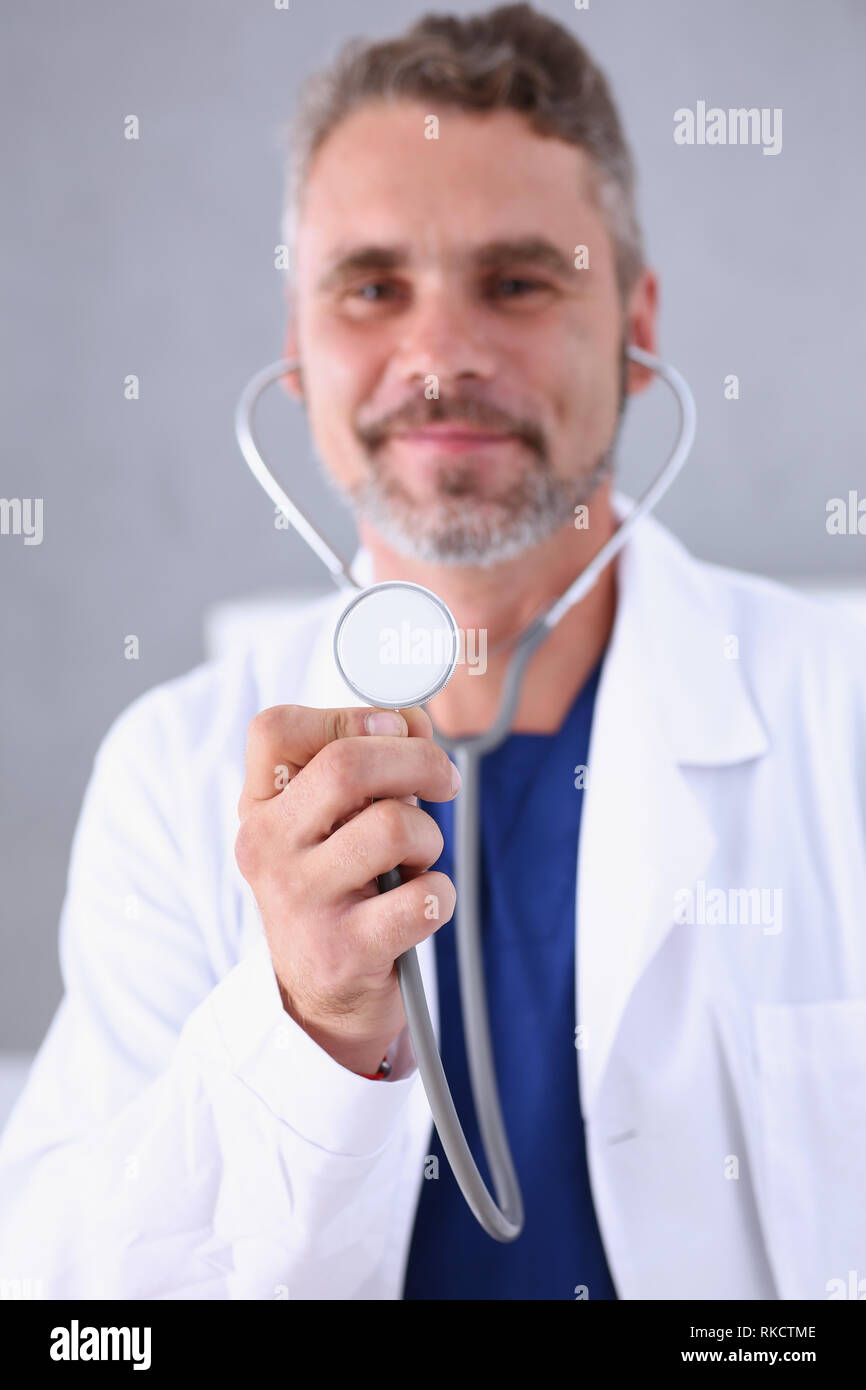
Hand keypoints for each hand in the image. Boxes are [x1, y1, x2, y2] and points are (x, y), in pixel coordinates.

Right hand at [235, 704, 458, 1074]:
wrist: (320, 999)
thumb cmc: (340, 889)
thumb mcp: (331, 822)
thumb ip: (367, 762)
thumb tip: (413, 721)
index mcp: (260, 806)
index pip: (274, 729)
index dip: (346, 716)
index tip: (391, 732)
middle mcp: (267, 848)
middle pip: (348, 766)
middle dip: (419, 762)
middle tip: (444, 781)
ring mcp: (300, 901)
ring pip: (395, 826)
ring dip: (430, 837)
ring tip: (416, 860)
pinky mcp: (343, 951)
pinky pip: (424, 897)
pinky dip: (440, 894)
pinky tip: (422, 904)